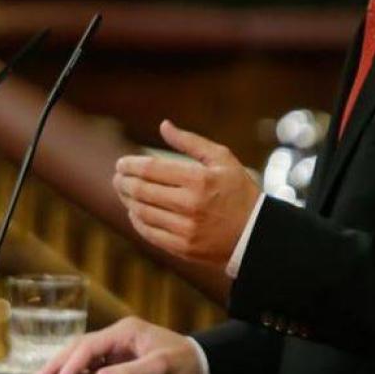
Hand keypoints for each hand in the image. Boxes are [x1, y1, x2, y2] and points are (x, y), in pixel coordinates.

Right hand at [34, 316, 203, 373]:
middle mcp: (118, 336)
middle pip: (80, 346)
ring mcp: (119, 347)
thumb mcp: (160, 368)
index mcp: (125, 331)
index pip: (89, 346)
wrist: (203, 364)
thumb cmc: (185, 362)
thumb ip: (130, 373)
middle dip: (59, 362)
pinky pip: (94, 365)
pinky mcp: (121, 360)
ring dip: (66, 367)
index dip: (71, 363)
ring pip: (84, 355)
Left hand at [114, 119, 260, 266]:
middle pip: (141, 190)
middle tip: (118, 177)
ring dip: (127, 200)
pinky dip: (136, 220)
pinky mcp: (183, 248)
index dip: (130, 165)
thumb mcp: (222, 159)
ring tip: (124, 192)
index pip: (150, 169)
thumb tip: (163, 125)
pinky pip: (149, 233)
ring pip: (141, 212)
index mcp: (199, 180)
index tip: (121, 164)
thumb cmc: (238, 191)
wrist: (257, 234)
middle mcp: (190, 205)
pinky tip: (135, 211)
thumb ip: (191, 142)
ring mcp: (186, 229)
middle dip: (123, 182)